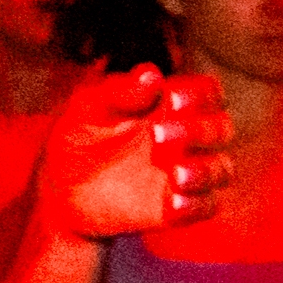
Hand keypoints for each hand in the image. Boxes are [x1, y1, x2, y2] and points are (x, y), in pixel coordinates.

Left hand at [44, 64, 229, 239]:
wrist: (61, 188)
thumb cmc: (82, 136)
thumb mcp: (90, 107)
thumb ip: (120, 90)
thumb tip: (152, 75)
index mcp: (173, 106)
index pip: (208, 93)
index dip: (198, 94)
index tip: (171, 98)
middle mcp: (189, 138)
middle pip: (220, 129)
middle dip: (197, 131)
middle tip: (156, 135)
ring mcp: (186, 173)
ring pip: (221, 169)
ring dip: (204, 170)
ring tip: (175, 175)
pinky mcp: (180, 207)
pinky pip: (205, 207)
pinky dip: (195, 205)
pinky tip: (173, 203)